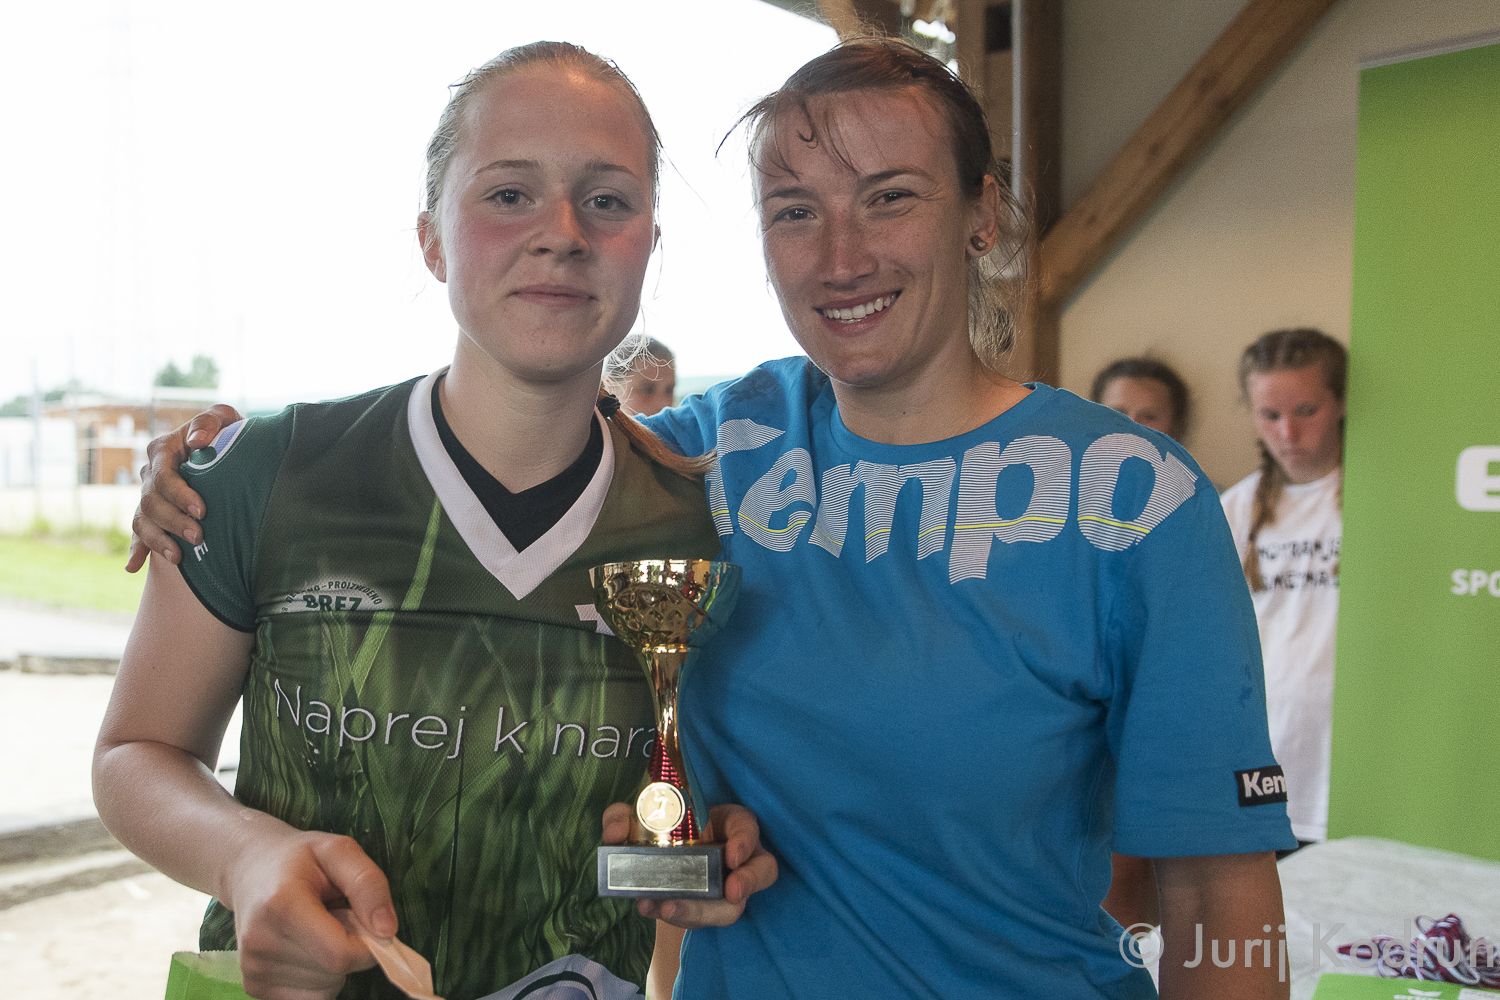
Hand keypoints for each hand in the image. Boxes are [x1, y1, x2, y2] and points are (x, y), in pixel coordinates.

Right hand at [126, 404, 242, 571]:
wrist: (229, 449)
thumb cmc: (228, 432)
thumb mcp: (224, 418)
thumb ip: (210, 421)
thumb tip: (198, 441)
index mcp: (164, 450)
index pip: (164, 475)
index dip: (180, 494)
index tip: (202, 510)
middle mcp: (151, 473)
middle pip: (151, 501)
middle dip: (173, 521)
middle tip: (199, 536)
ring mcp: (150, 495)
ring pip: (142, 520)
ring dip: (158, 540)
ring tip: (178, 558)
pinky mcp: (153, 514)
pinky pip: (139, 533)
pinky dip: (137, 550)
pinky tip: (134, 567)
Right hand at [224, 830, 395, 999]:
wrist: (250, 870)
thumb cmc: (301, 859)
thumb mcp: (340, 850)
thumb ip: (368, 885)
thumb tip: (387, 931)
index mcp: (282, 905)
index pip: (340, 954)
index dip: (367, 945)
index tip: (366, 922)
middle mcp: (260, 942)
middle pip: (333, 972)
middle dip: (350, 949)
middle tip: (335, 917)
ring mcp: (253, 968)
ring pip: (324, 989)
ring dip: (333, 965)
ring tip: (317, 929)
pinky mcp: (253, 987)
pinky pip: (309, 998)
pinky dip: (318, 979)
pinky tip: (306, 948)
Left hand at [601, 802, 778, 928]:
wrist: (656, 852)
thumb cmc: (659, 826)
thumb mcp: (636, 815)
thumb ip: (625, 817)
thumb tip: (616, 832)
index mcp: (730, 824)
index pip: (749, 828)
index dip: (745, 842)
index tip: (732, 856)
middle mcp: (737, 857)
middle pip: (758, 873)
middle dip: (744, 885)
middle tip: (729, 893)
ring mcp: (725, 887)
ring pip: (731, 908)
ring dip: (700, 910)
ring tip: (667, 909)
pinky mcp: (707, 909)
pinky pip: (699, 918)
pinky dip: (674, 915)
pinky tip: (650, 908)